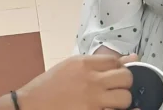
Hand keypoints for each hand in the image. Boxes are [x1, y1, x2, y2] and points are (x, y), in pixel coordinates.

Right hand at [16, 55, 132, 109]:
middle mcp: (90, 80)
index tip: (113, 75)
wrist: (29, 106)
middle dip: (123, 84)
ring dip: (121, 101)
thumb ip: (99, 62)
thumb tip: (132, 57)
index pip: (116, 61)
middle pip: (125, 78)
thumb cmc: (48, 87)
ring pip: (125, 98)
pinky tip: (111, 109)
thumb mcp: (71, 67)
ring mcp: (92, 100)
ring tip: (110, 102)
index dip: (118, 68)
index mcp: (84, 64)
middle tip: (114, 89)